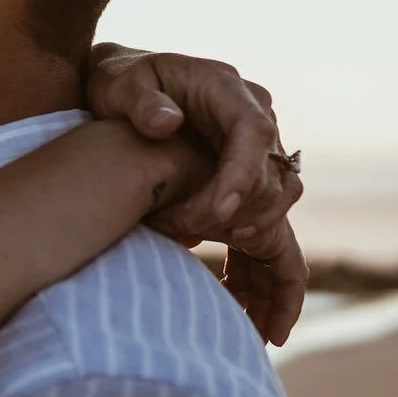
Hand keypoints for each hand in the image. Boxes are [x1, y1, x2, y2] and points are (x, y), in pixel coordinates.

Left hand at [86, 43, 306, 345]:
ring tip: (246, 314)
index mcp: (230, 92)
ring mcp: (254, 158)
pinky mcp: (244, 187)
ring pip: (278, 215)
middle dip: (245, 222)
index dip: (242, 176)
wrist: (121, 88)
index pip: (253, 134)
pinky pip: (264, 234)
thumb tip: (166, 123)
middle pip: (274, 181)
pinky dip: (259, 273)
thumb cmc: (119, 81)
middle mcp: (254, 123)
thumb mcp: (121, 82)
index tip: (220, 216)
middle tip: (193, 247)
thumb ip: (141, 101)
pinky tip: (244, 316)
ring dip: (266, 262)